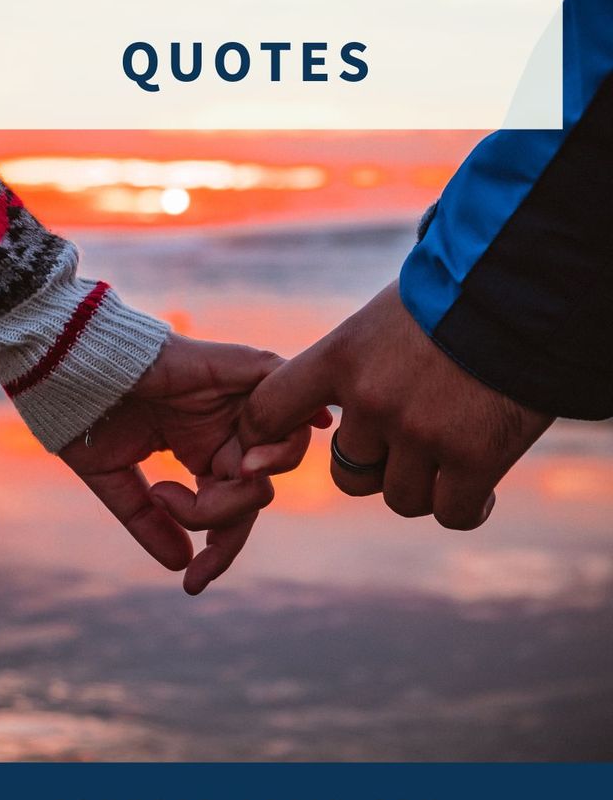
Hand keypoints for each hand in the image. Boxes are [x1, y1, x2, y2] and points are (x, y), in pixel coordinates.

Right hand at [60, 333, 327, 585]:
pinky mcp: (245, 369)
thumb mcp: (116, 479)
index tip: (192, 584)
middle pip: (255, 492)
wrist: (71, 363)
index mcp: (201, 450)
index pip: (229, 510)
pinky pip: (291, 395)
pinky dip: (299, 419)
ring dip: (250, 485)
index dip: (217, 551)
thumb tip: (181, 565)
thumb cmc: (85, 411)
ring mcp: (238, 400)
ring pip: (280, 453)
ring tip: (213, 485)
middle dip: (223, 521)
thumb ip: (150, 521)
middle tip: (177, 510)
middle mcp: (227, 428)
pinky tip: (289, 442)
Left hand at [239, 282, 552, 529]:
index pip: (269, 410)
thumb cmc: (459, 291)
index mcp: (342, 356)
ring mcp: (423, 433)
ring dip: (424, 486)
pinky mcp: (475, 459)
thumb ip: (355, 360)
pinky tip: (481, 489)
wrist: (532, 286)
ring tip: (452, 459)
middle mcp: (374, 400)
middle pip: (348, 474)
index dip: (267, 436)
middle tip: (410, 441)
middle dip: (376, 466)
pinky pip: (452, 513)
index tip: (281, 445)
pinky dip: (467, 507)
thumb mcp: (387, 314)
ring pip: (401, 497)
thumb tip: (327, 399)